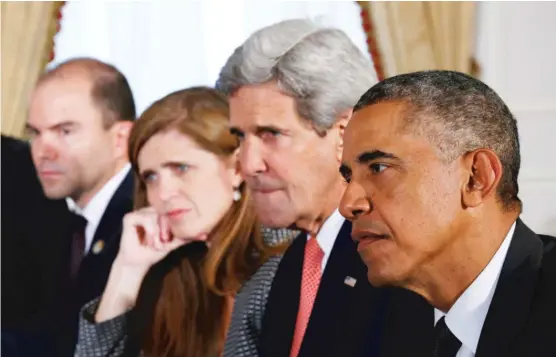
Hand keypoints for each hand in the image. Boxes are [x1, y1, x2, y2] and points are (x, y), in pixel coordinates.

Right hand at [96, 207, 206, 321]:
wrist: (138, 263)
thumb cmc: (154, 252)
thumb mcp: (173, 243)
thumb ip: (187, 237)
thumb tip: (206, 236)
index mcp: (160, 214)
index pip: (173, 212)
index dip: (174, 226)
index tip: (170, 240)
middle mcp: (150, 210)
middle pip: (166, 213)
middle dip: (167, 231)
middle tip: (164, 244)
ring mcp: (139, 212)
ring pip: (157, 215)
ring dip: (159, 233)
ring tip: (155, 244)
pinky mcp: (129, 217)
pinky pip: (146, 218)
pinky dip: (150, 231)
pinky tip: (148, 240)